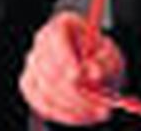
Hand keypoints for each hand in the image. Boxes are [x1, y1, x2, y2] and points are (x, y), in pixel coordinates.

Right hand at [18, 11, 125, 125]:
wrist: (94, 71)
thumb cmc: (101, 59)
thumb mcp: (111, 56)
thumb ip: (105, 61)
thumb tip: (93, 72)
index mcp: (62, 25)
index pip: (56, 38)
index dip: (64, 57)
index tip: (78, 76)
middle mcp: (42, 41)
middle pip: (48, 68)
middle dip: (74, 91)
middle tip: (99, 105)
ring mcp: (32, 63)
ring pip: (45, 90)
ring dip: (73, 107)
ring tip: (97, 112)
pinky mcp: (29, 84)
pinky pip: (41, 103)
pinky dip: (63, 114)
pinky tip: (81, 115)